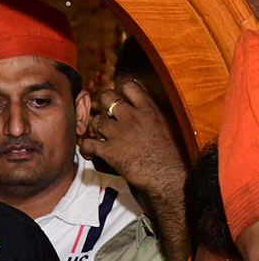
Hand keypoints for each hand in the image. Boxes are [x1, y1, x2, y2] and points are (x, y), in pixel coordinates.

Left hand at [80, 80, 187, 197]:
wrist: (168, 175)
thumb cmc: (174, 154)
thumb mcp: (170, 125)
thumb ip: (156, 115)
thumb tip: (151, 112)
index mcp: (148, 108)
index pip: (128, 86)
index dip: (121, 91)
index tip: (120, 98)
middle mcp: (131, 116)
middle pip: (107, 97)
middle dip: (104, 104)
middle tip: (107, 115)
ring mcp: (119, 133)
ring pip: (96, 120)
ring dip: (97, 128)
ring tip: (102, 136)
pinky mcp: (110, 151)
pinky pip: (88, 145)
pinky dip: (86, 149)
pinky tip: (90, 153)